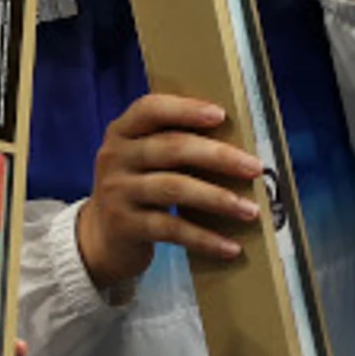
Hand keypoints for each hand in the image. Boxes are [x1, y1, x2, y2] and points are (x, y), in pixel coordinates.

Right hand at [74, 92, 264, 290]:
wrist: (100, 238)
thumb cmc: (137, 189)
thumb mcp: (143, 160)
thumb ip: (172, 144)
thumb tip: (237, 148)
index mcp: (122, 132)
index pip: (150, 109)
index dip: (185, 109)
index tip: (221, 115)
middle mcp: (115, 157)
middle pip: (171, 148)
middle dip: (218, 157)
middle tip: (254, 168)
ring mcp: (117, 192)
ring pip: (174, 189)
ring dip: (218, 199)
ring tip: (251, 210)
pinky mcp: (124, 226)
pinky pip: (171, 229)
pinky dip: (204, 238)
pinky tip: (230, 246)